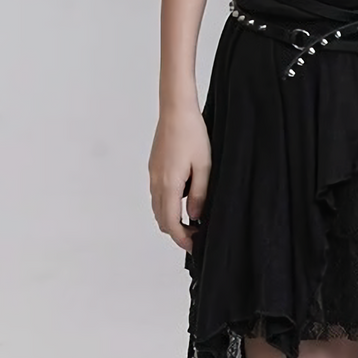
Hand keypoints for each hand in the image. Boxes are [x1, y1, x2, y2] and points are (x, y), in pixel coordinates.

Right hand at [149, 106, 211, 253]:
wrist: (176, 111)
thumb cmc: (193, 135)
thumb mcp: (205, 167)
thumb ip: (199, 194)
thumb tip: (195, 217)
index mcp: (169, 185)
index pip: (171, 223)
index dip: (182, 238)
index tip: (194, 246)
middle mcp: (156, 182)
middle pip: (161, 219)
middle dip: (177, 232)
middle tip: (196, 236)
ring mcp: (153, 175)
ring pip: (158, 208)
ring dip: (172, 219)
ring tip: (193, 220)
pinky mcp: (154, 168)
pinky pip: (158, 195)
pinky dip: (168, 205)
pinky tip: (185, 199)